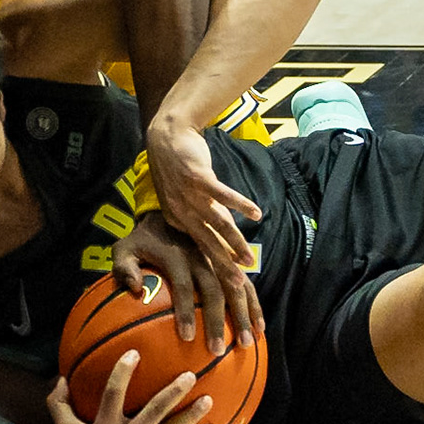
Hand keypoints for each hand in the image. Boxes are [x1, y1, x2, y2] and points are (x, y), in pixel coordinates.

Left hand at [113, 210, 262, 352]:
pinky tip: (260, 328)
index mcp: (177, 254)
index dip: (185, 311)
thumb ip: (124, 267)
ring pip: (236, 288)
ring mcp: (219, 259)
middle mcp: (203, 256)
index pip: (183, 285)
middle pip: (214, 290)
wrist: (169, 211)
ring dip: (243, 316)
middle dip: (217, 321)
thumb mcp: (124, 248)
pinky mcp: (230, 263)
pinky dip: (254, 306)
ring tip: (246, 344)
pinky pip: (246, 285)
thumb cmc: (142, 240)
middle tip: (217, 351)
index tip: (187, 337)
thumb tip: (135, 289)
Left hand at [146, 115, 259, 280]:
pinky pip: (222, 194)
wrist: (166, 136)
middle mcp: (183, 211)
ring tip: (248, 259)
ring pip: (216, 223)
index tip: (229, 285)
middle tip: (237, 287)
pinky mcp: (198, 177)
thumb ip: (198, 218)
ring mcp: (190, 194)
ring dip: (234, 241)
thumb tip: (216, 237)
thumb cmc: (178, 168)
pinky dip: (240, 204)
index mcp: (178, 220)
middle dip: (223, 266)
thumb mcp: (181, 198)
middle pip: (207, 243)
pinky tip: (256, 214)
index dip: (215, 267)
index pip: (201, 248)